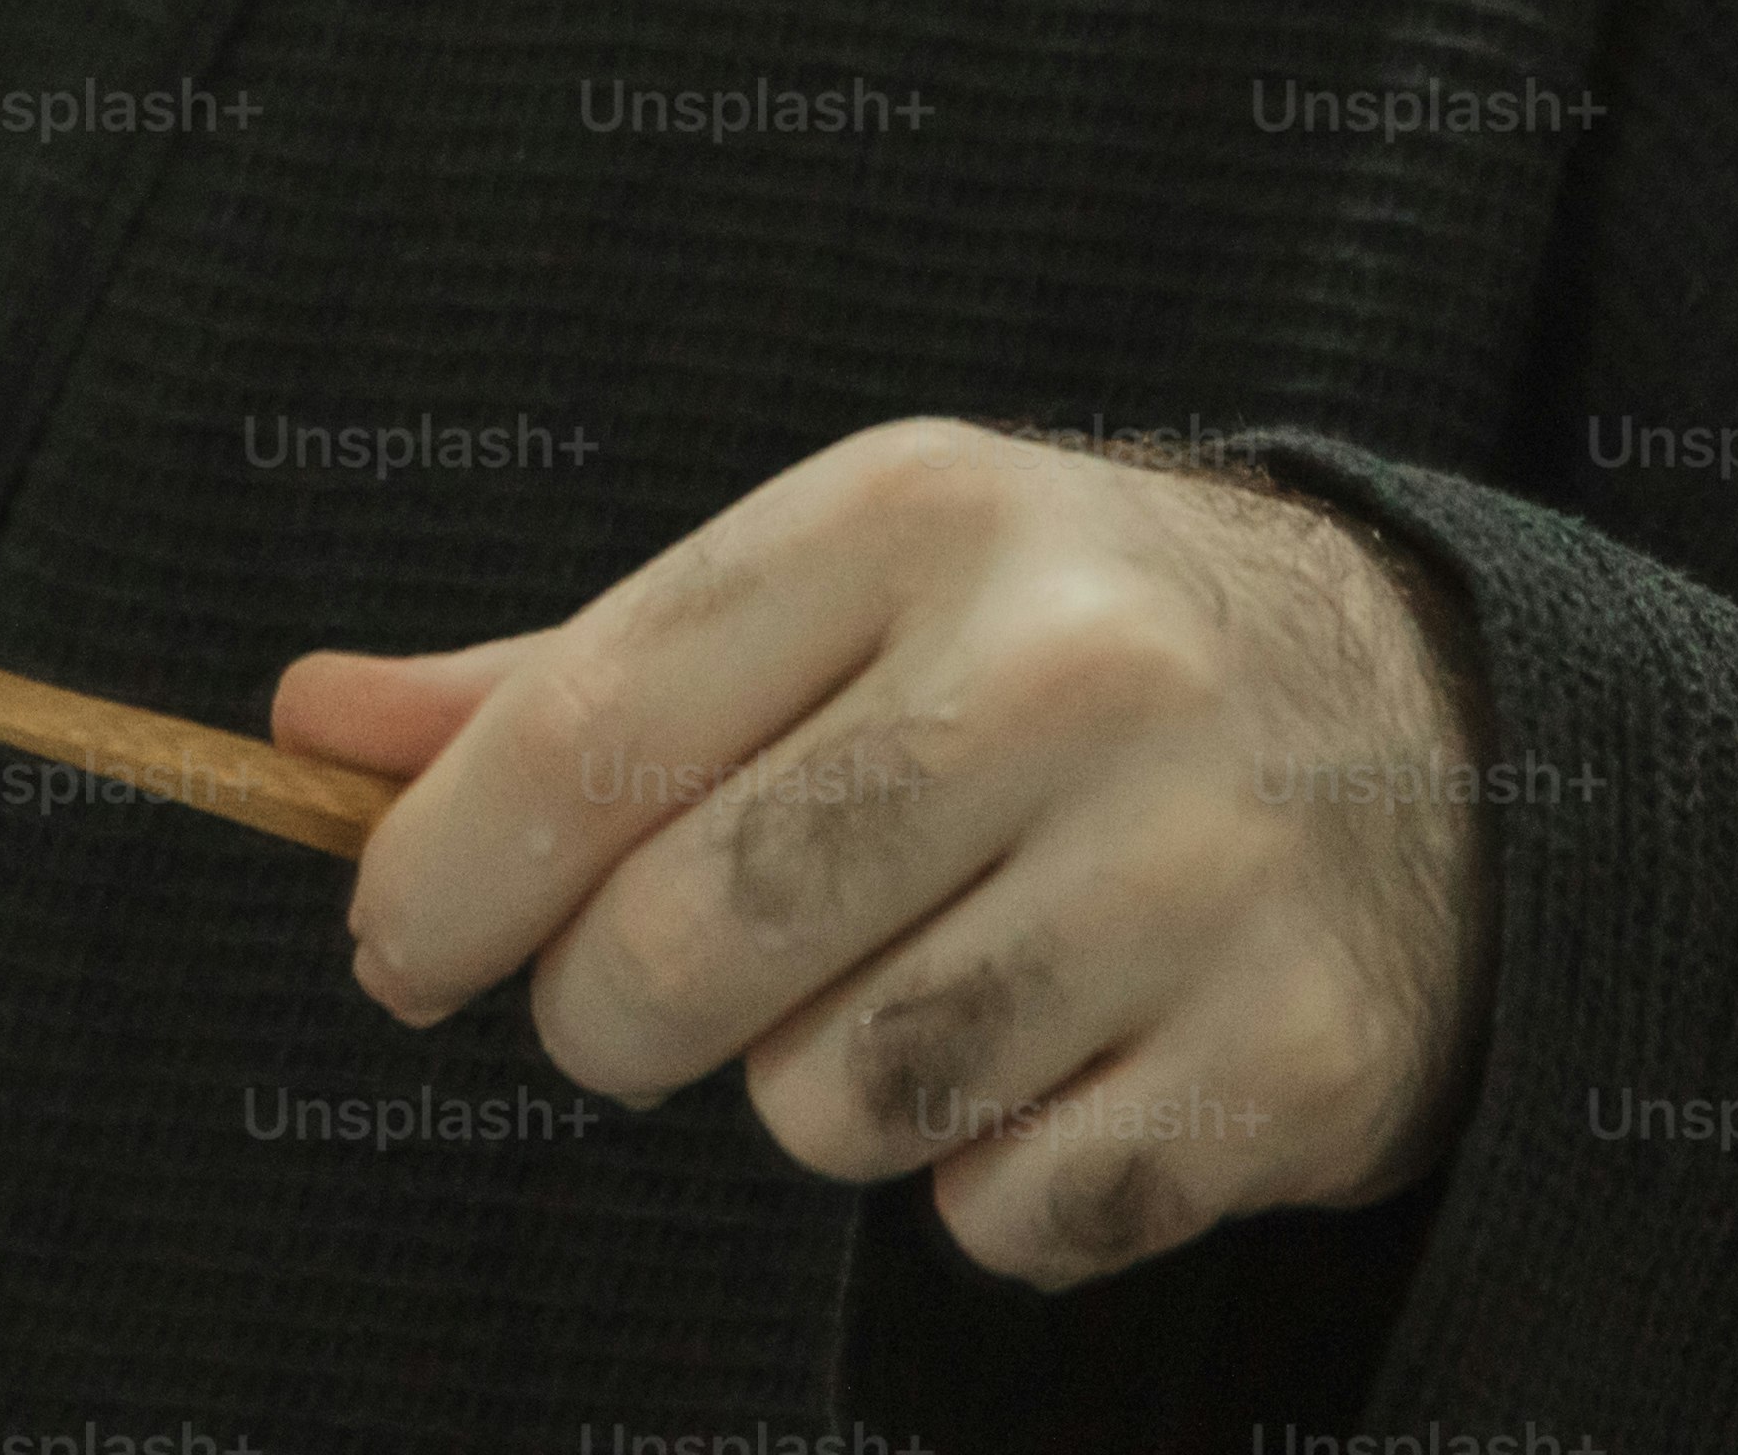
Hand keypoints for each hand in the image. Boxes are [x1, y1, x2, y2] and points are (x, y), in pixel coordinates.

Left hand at [264, 418, 1492, 1287]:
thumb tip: (306, 730)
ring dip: (826, 1090)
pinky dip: (991, 1185)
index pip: (590, 726)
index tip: (392, 946)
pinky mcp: (1289, 1062)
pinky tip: (1067, 1059)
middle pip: (682, 947)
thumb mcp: (829, 591)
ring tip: (924, 982)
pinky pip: (998, 1224)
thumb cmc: (1043, 651)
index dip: (444, 871)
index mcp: (922, 513)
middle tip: (656, 989)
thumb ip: (565, 677)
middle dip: (615, 1009)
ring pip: (830, 1108)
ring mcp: (1196, 870)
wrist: (1432, 721)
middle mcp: (1069, 671)